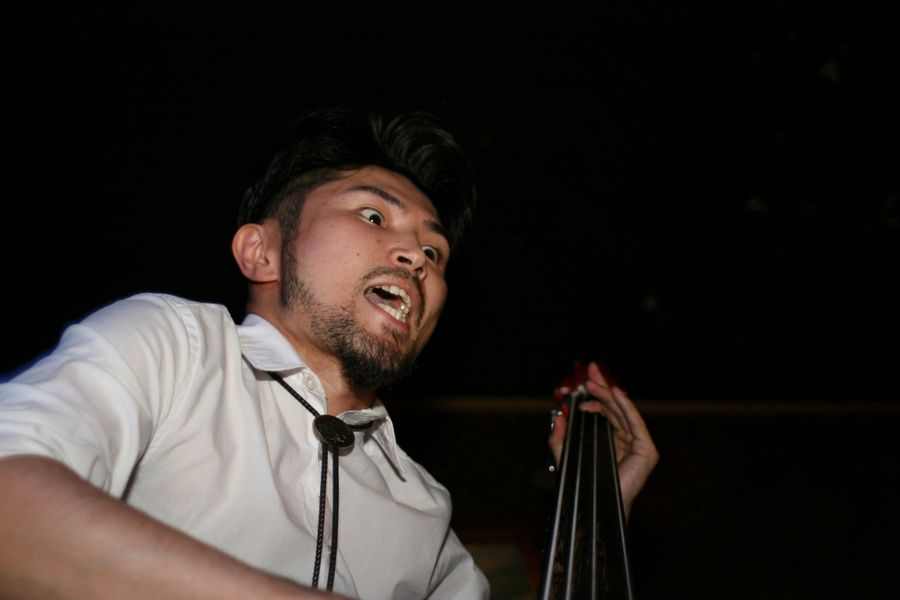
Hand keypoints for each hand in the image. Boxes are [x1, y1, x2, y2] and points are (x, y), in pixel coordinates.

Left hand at [548, 361, 658, 519]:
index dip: (594, 396)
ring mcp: (638, 446)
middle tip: (590, 372)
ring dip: (608, 394)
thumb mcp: (565, 456)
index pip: (604, 412)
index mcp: (610, 442)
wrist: (593, 507)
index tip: (580, 383)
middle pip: (614, 409)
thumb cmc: (582, 486)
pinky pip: (636, 423)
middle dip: (602, 388)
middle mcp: (626, 442)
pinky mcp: (646, 451)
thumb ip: (559, 438)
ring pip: (623, 413)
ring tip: (592, 383)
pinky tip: (615, 392)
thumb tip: (558, 416)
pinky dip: (626, 406)